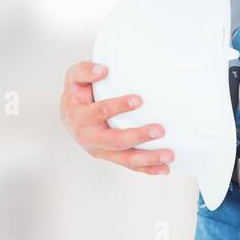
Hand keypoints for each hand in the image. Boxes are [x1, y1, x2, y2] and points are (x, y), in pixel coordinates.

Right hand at [60, 60, 171, 174]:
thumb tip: (103, 70)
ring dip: (148, 158)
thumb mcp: (73, 79)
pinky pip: (130, 166)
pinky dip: (148, 169)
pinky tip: (165, 169)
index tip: (139, 100)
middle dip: (138, 136)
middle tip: (159, 130)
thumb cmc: (77, 94)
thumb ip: (84, 71)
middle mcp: (89, 138)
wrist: (70, 116)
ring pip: (125, 158)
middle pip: (115, 140)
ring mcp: (101, 151)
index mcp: (79, 117)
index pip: (100, 112)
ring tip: (169, 154)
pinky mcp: (111, 157)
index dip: (118, 106)